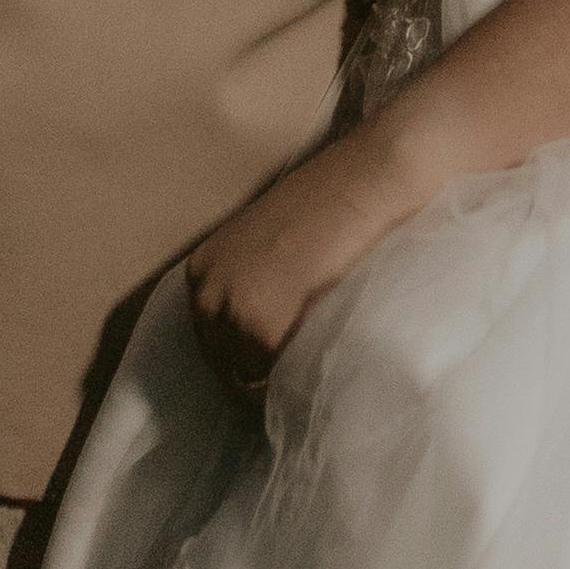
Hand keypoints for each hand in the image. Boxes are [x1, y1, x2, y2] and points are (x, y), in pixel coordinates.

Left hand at [183, 114, 437, 400]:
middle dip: (254, 376)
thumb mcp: (268, 240)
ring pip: (248, 376)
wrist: (367, 183)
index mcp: (202, 268)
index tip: (267, 370)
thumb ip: (253, 279)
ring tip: (309, 379)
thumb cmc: (331, 202)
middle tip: (290, 385)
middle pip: (222, 362)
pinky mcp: (266, 330)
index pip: (210, 336)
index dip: (239, 357)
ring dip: (276, 382)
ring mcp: (233, 312)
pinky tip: (320, 370)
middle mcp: (207, 291)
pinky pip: (275, 378)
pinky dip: (294, 382)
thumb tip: (267, 318)